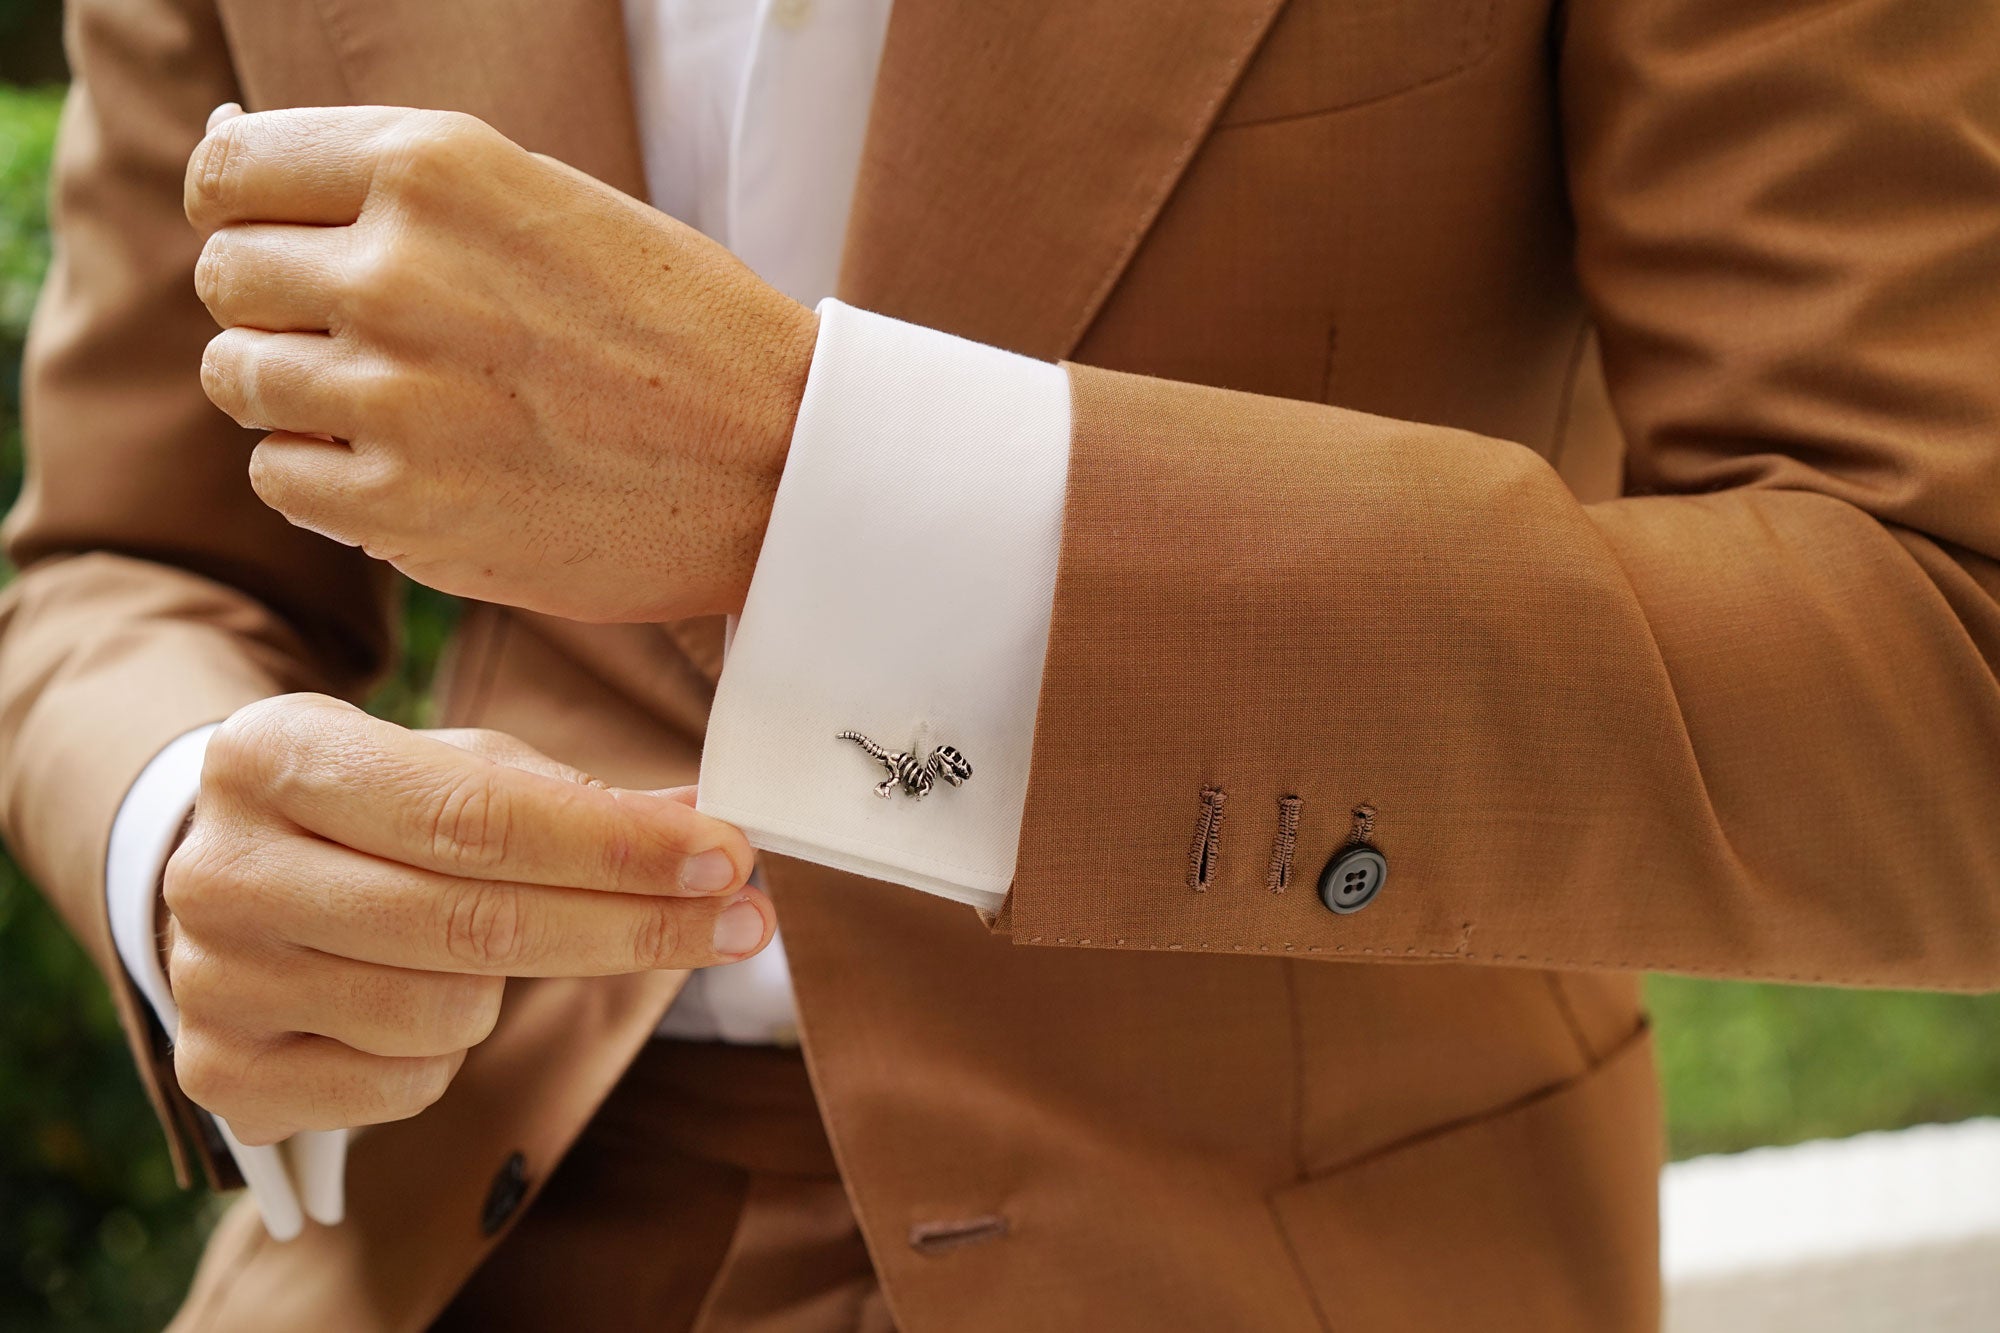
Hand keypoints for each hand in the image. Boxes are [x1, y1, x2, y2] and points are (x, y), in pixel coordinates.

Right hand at [162, 693, 769, 1144]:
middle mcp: (222, 868)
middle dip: (633, 924)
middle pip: (475, 922)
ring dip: (505, 988)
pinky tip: (418, 999)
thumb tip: (701, 823)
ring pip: (447, 1012)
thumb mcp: (452, 771)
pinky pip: (404, 1084)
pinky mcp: (221, 1077)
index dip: (615, 846)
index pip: (476, 815)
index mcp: (273, 754)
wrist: (223, 881)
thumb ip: (573, 797)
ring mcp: (212, 981)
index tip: (727, 856)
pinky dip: (444, 1052)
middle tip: (743, 920)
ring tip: (480, 946)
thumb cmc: (368, 814)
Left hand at [185, 104, 817, 622]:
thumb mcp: (546, 201)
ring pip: (241, 379)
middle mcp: (396, 272)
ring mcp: (392, 397)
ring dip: (301, 395)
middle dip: (281, 308)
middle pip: (228, 277)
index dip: (244, 210)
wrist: (782, 463)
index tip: (283, 243)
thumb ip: (398, 184)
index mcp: (434, 168)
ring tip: (403, 408)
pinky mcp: (401, 509)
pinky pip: (280, 477)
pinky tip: (414, 469)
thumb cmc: (676, 325)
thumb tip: (223, 164)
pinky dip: (328, 477)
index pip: (230, 170)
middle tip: (376, 341)